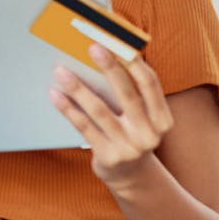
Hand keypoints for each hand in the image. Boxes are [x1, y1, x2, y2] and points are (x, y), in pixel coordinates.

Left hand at [49, 44, 175, 188]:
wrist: (130, 177)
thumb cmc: (132, 135)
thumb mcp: (142, 118)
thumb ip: (132, 93)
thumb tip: (106, 56)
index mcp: (162, 119)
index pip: (151, 85)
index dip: (135, 63)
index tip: (118, 42)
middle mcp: (149, 134)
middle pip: (128, 94)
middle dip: (110, 68)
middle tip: (92, 47)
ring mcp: (129, 148)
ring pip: (100, 111)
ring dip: (78, 88)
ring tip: (61, 71)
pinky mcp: (108, 157)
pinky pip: (84, 127)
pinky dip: (68, 109)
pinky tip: (56, 94)